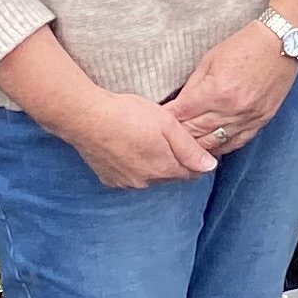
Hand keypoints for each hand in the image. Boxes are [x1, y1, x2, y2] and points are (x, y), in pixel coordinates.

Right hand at [63, 87, 222, 190]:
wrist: (87, 118)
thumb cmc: (128, 115)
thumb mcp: (168, 124)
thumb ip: (189, 148)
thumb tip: (210, 166)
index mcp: (163, 168)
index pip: (190, 173)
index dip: (195, 159)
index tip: (193, 145)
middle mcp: (145, 182)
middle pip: (169, 175)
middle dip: (174, 161)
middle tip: (169, 138)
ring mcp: (125, 182)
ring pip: (149, 176)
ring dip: (153, 164)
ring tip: (148, 140)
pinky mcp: (108, 179)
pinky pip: (130, 176)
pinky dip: (134, 166)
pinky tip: (130, 148)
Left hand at [167, 22, 297, 151]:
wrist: (282, 42)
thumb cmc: (245, 45)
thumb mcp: (210, 60)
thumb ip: (193, 86)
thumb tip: (178, 105)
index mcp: (215, 91)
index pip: (182, 114)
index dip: (166, 120)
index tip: (155, 123)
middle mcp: (231, 109)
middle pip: (195, 132)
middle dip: (177, 135)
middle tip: (164, 139)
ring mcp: (248, 118)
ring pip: (214, 143)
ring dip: (196, 146)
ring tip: (182, 149)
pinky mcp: (261, 121)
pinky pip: (236, 143)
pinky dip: (220, 148)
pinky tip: (210, 149)